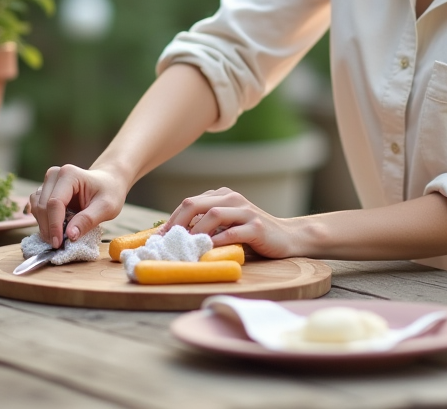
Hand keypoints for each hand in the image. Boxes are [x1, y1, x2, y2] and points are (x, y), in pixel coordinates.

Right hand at [27, 165, 127, 247]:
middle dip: (49, 228)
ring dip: (44, 225)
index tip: (58, 243)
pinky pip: (37, 208)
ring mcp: (48, 182)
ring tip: (58, 238)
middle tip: (58, 245)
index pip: (55, 202)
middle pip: (43, 206)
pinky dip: (44, 221)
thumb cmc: (109, 192)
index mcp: (69, 174)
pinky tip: (56, 229)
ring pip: (36, 207)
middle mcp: (54, 175)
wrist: (108, 182)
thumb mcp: (107, 207)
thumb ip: (88, 220)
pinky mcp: (45, 191)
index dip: (54, 225)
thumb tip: (70, 236)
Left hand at [164, 188, 299, 258]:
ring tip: (185, 247)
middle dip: (177, 223)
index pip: (190, 203)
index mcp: (223, 195)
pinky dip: (217, 241)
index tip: (158, 238)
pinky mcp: (256, 226)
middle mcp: (233, 198)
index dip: (172, 220)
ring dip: (196, 232)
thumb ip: (207, 225)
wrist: (287, 237)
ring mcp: (245, 211)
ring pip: (213, 214)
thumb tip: (175, 237)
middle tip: (166, 242)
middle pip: (197, 204)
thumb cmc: (252, 234)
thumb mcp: (228, 225)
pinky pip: (232, 232)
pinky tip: (208, 251)